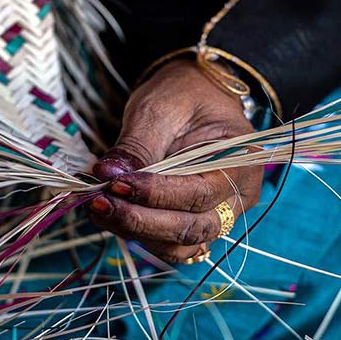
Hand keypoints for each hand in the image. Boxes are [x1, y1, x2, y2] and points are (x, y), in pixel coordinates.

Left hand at [89, 59, 262, 262]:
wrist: (198, 94)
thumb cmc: (185, 95)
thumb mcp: (159, 109)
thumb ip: (136, 146)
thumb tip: (106, 176)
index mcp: (240, 162)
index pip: (197, 194)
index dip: (154, 195)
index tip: (114, 185)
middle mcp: (238, 197)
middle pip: (192, 228)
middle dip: (141, 222)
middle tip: (99, 203)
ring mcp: (219, 215)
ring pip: (180, 245)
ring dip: (137, 234)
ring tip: (100, 209)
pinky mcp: (195, 222)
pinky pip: (170, 244)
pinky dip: (140, 236)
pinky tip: (113, 215)